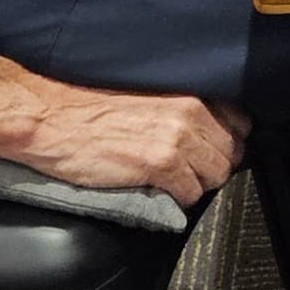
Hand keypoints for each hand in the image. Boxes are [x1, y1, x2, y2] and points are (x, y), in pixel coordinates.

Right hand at [0, 58, 246, 205]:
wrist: (49, 116)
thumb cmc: (86, 104)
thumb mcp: (145, 93)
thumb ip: (179, 105)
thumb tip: (202, 127)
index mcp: (188, 90)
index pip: (239, 120)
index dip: (227, 140)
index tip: (214, 149)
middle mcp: (190, 110)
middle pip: (230, 152)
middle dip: (213, 166)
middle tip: (190, 172)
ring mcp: (177, 138)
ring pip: (215, 175)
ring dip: (197, 183)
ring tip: (172, 182)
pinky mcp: (159, 165)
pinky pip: (189, 194)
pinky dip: (178, 199)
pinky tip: (158, 191)